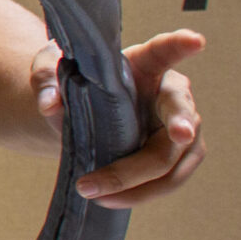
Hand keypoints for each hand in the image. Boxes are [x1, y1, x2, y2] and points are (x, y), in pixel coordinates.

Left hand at [31, 28, 205, 208]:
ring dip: (137, 180)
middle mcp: (171, 93)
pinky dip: (137, 194)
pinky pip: (167, 181)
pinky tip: (107, 199)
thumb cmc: (75, 82)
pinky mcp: (178, 157)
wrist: (85, 113)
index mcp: (143, 64)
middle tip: (179, 133)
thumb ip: (45, 80)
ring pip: (173, 159)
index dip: (179, 45)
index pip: (163, 50)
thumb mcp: (50, 73)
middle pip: (179, 114)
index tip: (195, 40)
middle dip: (180, 125)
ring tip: (94, 190)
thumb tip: (49, 102)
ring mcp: (181, 127)